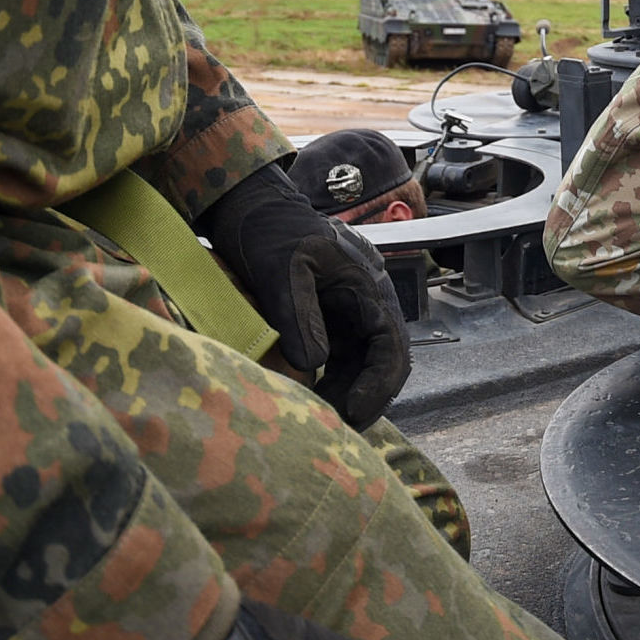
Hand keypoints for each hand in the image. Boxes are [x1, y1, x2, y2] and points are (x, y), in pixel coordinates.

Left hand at [199, 166, 409, 426]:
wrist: (248, 209)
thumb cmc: (268, 230)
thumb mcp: (282, 268)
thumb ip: (299, 314)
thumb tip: (311, 364)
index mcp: (367, 285)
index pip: (390, 344)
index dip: (378, 383)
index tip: (353, 412)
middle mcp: (365, 303)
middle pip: (380, 362)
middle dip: (364, 399)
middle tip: (336, 431)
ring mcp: (347, 313)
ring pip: (359, 366)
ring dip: (345, 395)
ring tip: (320, 422)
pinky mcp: (327, 320)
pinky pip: (338, 361)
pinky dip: (328, 384)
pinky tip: (308, 402)